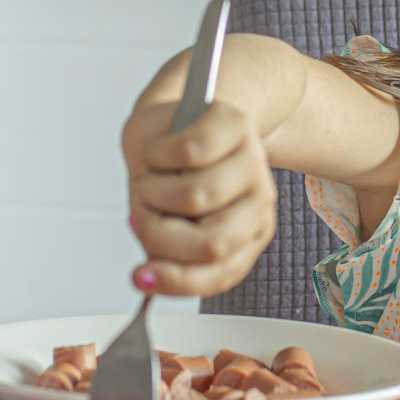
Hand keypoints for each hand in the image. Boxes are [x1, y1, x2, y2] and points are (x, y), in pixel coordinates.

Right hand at [122, 99, 276, 295]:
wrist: (181, 117)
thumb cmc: (174, 174)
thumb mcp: (166, 221)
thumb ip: (164, 254)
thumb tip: (147, 278)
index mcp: (249, 235)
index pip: (221, 273)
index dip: (177, 282)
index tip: (140, 277)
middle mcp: (259, 202)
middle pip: (212, 243)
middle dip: (160, 236)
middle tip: (140, 218)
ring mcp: (252, 162)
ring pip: (194, 198)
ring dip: (152, 192)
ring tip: (148, 180)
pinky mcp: (235, 124)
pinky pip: (188, 152)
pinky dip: (157, 155)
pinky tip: (158, 152)